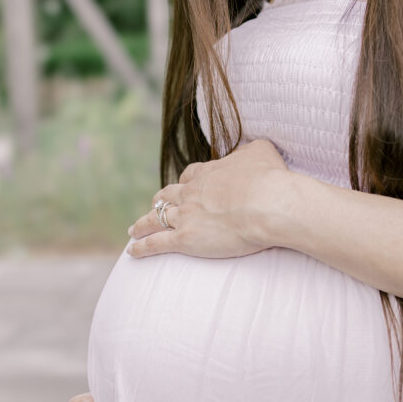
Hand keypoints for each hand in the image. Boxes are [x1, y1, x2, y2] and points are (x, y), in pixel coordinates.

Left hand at [126, 138, 290, 259]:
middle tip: (154, 205)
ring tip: (133, 231)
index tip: (182, 186)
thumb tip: (250, 151)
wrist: (267, 204)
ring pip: (156, 218)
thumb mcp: (262, 152)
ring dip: (142, 224)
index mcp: (208, 173)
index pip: (189, 177)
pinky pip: (156, 243)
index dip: (184, 183)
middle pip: (167, 196)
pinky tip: (132, 251)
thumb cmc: (270, 179)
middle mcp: (192, 193)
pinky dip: (142, 247)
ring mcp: (185, 216)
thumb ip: (251, 150)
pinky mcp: (185, 239)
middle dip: (159, 201)